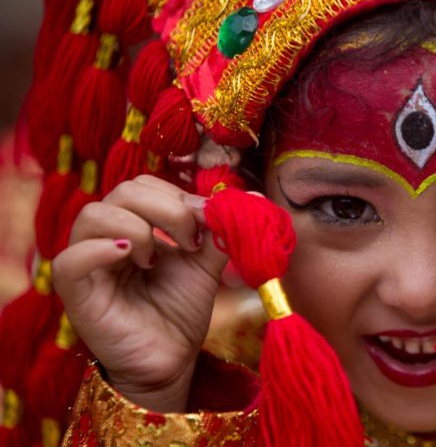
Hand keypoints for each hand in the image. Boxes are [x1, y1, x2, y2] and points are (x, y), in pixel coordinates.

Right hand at [52, 175, 227, 411]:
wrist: (172, 361)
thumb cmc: (181, 312)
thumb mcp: (205, 265)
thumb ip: (219, 232)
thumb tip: (253, 200)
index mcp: (134, 225)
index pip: (145, 185)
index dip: (177, 196)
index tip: (206, 223)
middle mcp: (106, 237)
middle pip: (123, 192)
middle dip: (166, 208)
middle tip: (190, 241)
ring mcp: (88, 264)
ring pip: (93, 216)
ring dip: (137, 228)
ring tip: (157, 259)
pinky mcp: (76, 293)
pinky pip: (70, 260)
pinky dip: (99, 250)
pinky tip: (131, 258)